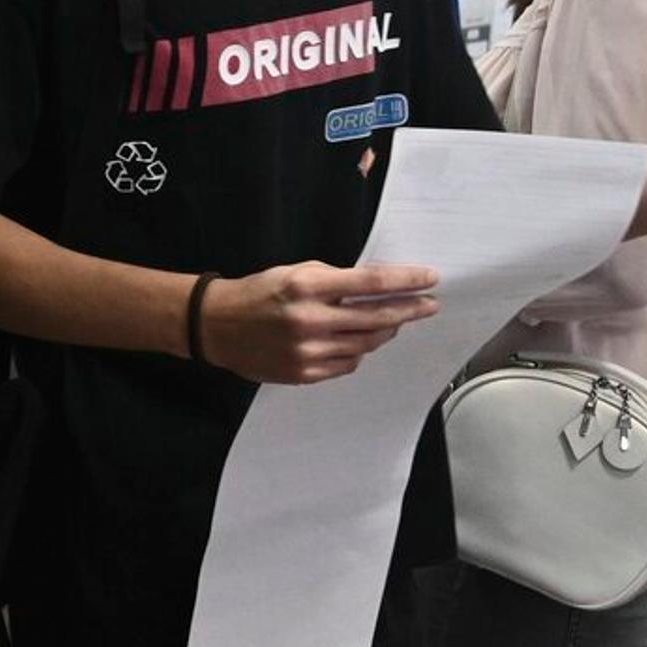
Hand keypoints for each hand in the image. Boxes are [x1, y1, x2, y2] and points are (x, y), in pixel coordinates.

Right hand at [192, 262, 438, 384]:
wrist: (217, 326)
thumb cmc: (259, 293)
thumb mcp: (295, 272)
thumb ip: (335, 280)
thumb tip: (378, 289)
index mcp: (308, 287)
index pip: (371, 283)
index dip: (406, 281)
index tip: (430, 279)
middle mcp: (310, 320)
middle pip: (377, 317)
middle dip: (409, 310)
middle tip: (429, 305)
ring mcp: (308, 351)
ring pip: (366, 344)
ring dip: (383, 331)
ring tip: (390, 322)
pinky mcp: (304, 373)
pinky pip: (347, 364)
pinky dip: (357, 351)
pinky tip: (354, 341)